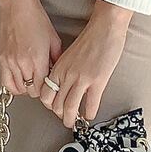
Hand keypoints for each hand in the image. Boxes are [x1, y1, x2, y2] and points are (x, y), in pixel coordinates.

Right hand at [0, 0, 62, 98]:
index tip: (50, 85)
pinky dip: (13, 85)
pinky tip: (19, 80)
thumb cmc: (35, 18)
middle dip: (38, 89)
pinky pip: (5, 82)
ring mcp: (10, 62)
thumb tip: (57, 72)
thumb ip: (57, 59)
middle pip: (31, 91)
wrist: (17, 7)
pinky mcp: (2, 59)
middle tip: (42, 82)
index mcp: (37, 59)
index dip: (48, 89)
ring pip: (18, 89)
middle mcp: (22, 63)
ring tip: (31, 81)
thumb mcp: (54, 39)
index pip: (43, 87)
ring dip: (26, 88)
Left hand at [39, 4, 131, 128]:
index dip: (50, 105)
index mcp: (58, 67)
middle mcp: (66, 75)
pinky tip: (90, 115)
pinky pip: (90, 104)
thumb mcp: (69, 54)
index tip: (56, 108)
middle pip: (56, 104)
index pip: (45, 94)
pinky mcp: (97, 81)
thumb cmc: (89, 38)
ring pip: (70, 108)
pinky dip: (89, 114)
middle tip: (66, 119)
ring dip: (72, 119)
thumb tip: (64, 84)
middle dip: (61, 115)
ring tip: (76, 123)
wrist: (104, 28)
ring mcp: (81, 79)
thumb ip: (64, 69)